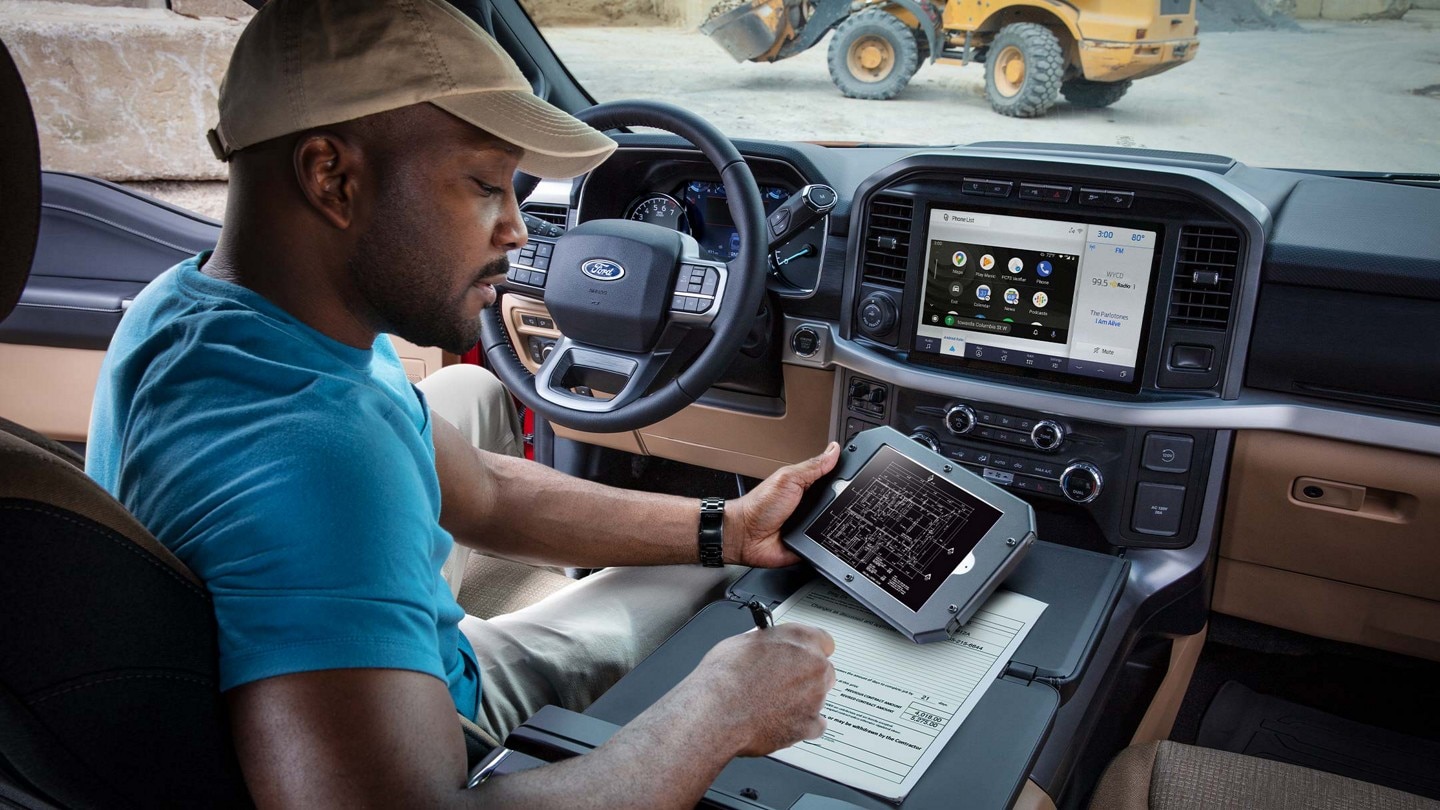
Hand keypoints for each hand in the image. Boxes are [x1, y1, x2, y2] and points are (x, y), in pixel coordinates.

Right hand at [684, 623, 836, 756]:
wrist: (715, 712)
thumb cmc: (723, 677)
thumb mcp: (743, 642)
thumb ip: (768, 643)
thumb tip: (767, 647)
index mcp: (799, 639)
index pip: (823, 641)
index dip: (811, 651)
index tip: (803, 657)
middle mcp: (813, 665)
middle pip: (824, 671)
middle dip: (807, 677)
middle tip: (783, 684)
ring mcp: (815, 697)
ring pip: (818, 698)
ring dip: (802, 701)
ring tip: (771, 705)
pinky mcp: (809, 725)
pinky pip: (815, 725)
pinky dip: (800, 726)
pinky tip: (779, 723)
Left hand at [726, 442, 840, 567]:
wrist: (744, 536)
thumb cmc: (759, 506)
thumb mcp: (788, 479)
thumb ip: (812, 466)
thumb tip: (833, 450)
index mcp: (806, 486)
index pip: (832, 478)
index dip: (845, 476)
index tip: (861, 472)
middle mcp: (810, 505)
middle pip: (838, 502)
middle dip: (845, 502)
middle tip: (845, 501)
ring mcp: (812, 525)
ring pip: (837, 523)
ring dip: (838, 522)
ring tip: (835, 520)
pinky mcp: (811, 543)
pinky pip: (828, 543)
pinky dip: (831, 541)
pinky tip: (830, 537)